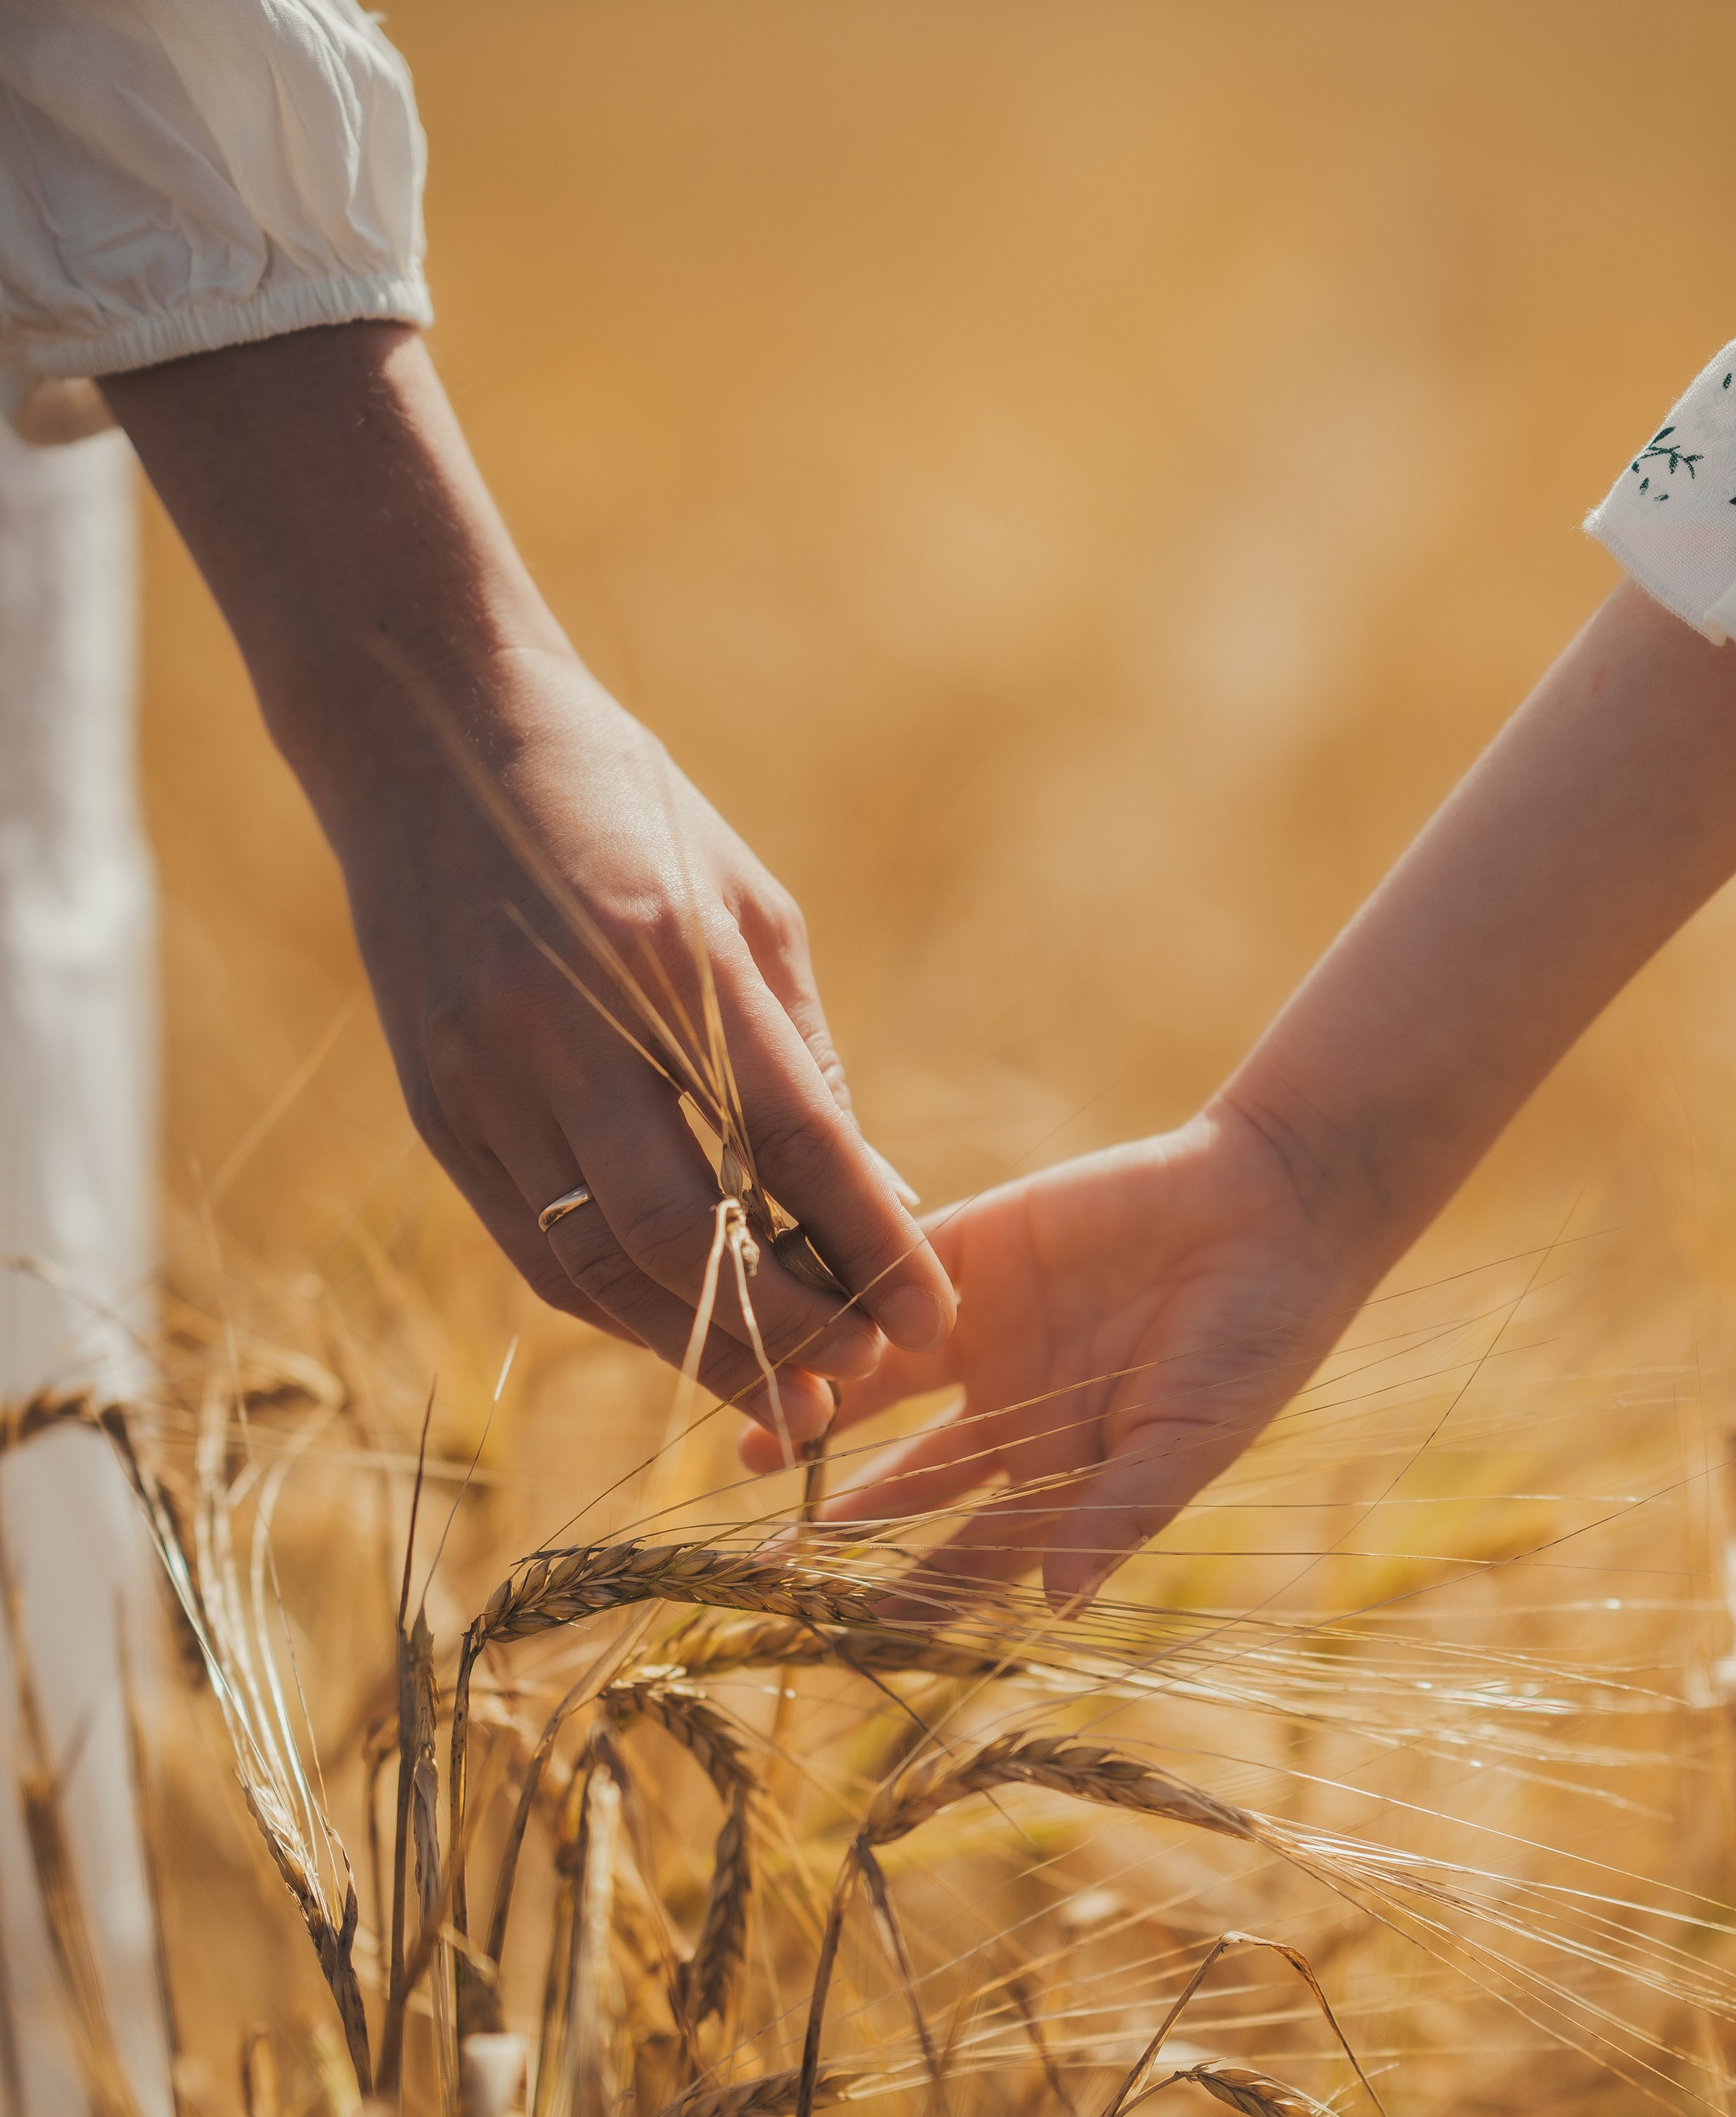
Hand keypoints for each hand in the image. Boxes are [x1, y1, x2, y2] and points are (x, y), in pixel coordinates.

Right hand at [326, 636, 947, 1433]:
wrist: (424, 734)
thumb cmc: (622, 808)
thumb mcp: (746, 899)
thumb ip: (804, 1056)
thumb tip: (872, 1197)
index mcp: (673, 956)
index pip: (793, 1143)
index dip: (869, 1246)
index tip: (930, 1314)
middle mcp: (567, 1027)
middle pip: (688, 1232)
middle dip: (785, 1322)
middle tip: (856, 1372)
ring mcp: (484, 1076)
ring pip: (599, 1264)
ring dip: (696, 1344)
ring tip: (781, 1382)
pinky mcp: (435, 1110)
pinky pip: (532, 1247)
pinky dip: (615, 1306)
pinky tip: (679, 1330)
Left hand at [742, 1103, 1366, 1606]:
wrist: (1276, 1200)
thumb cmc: (1257, 1337)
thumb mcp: (1193, 1436)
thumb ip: (1118, 1515)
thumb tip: (1059, 1606)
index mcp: (1065, 1476)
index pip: (969, 1554)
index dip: (908, 1596)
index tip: (840, 1637)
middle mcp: (1011, 1413)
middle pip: (905, 1483)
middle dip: (837, 1523)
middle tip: (761, 1564)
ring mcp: (985, 1331)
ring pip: (878, 1387)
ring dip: (819, 1416)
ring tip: (753, 1448)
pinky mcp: (971, 1248)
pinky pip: (887, 1282)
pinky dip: (840, 1307)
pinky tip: (790, 1333)